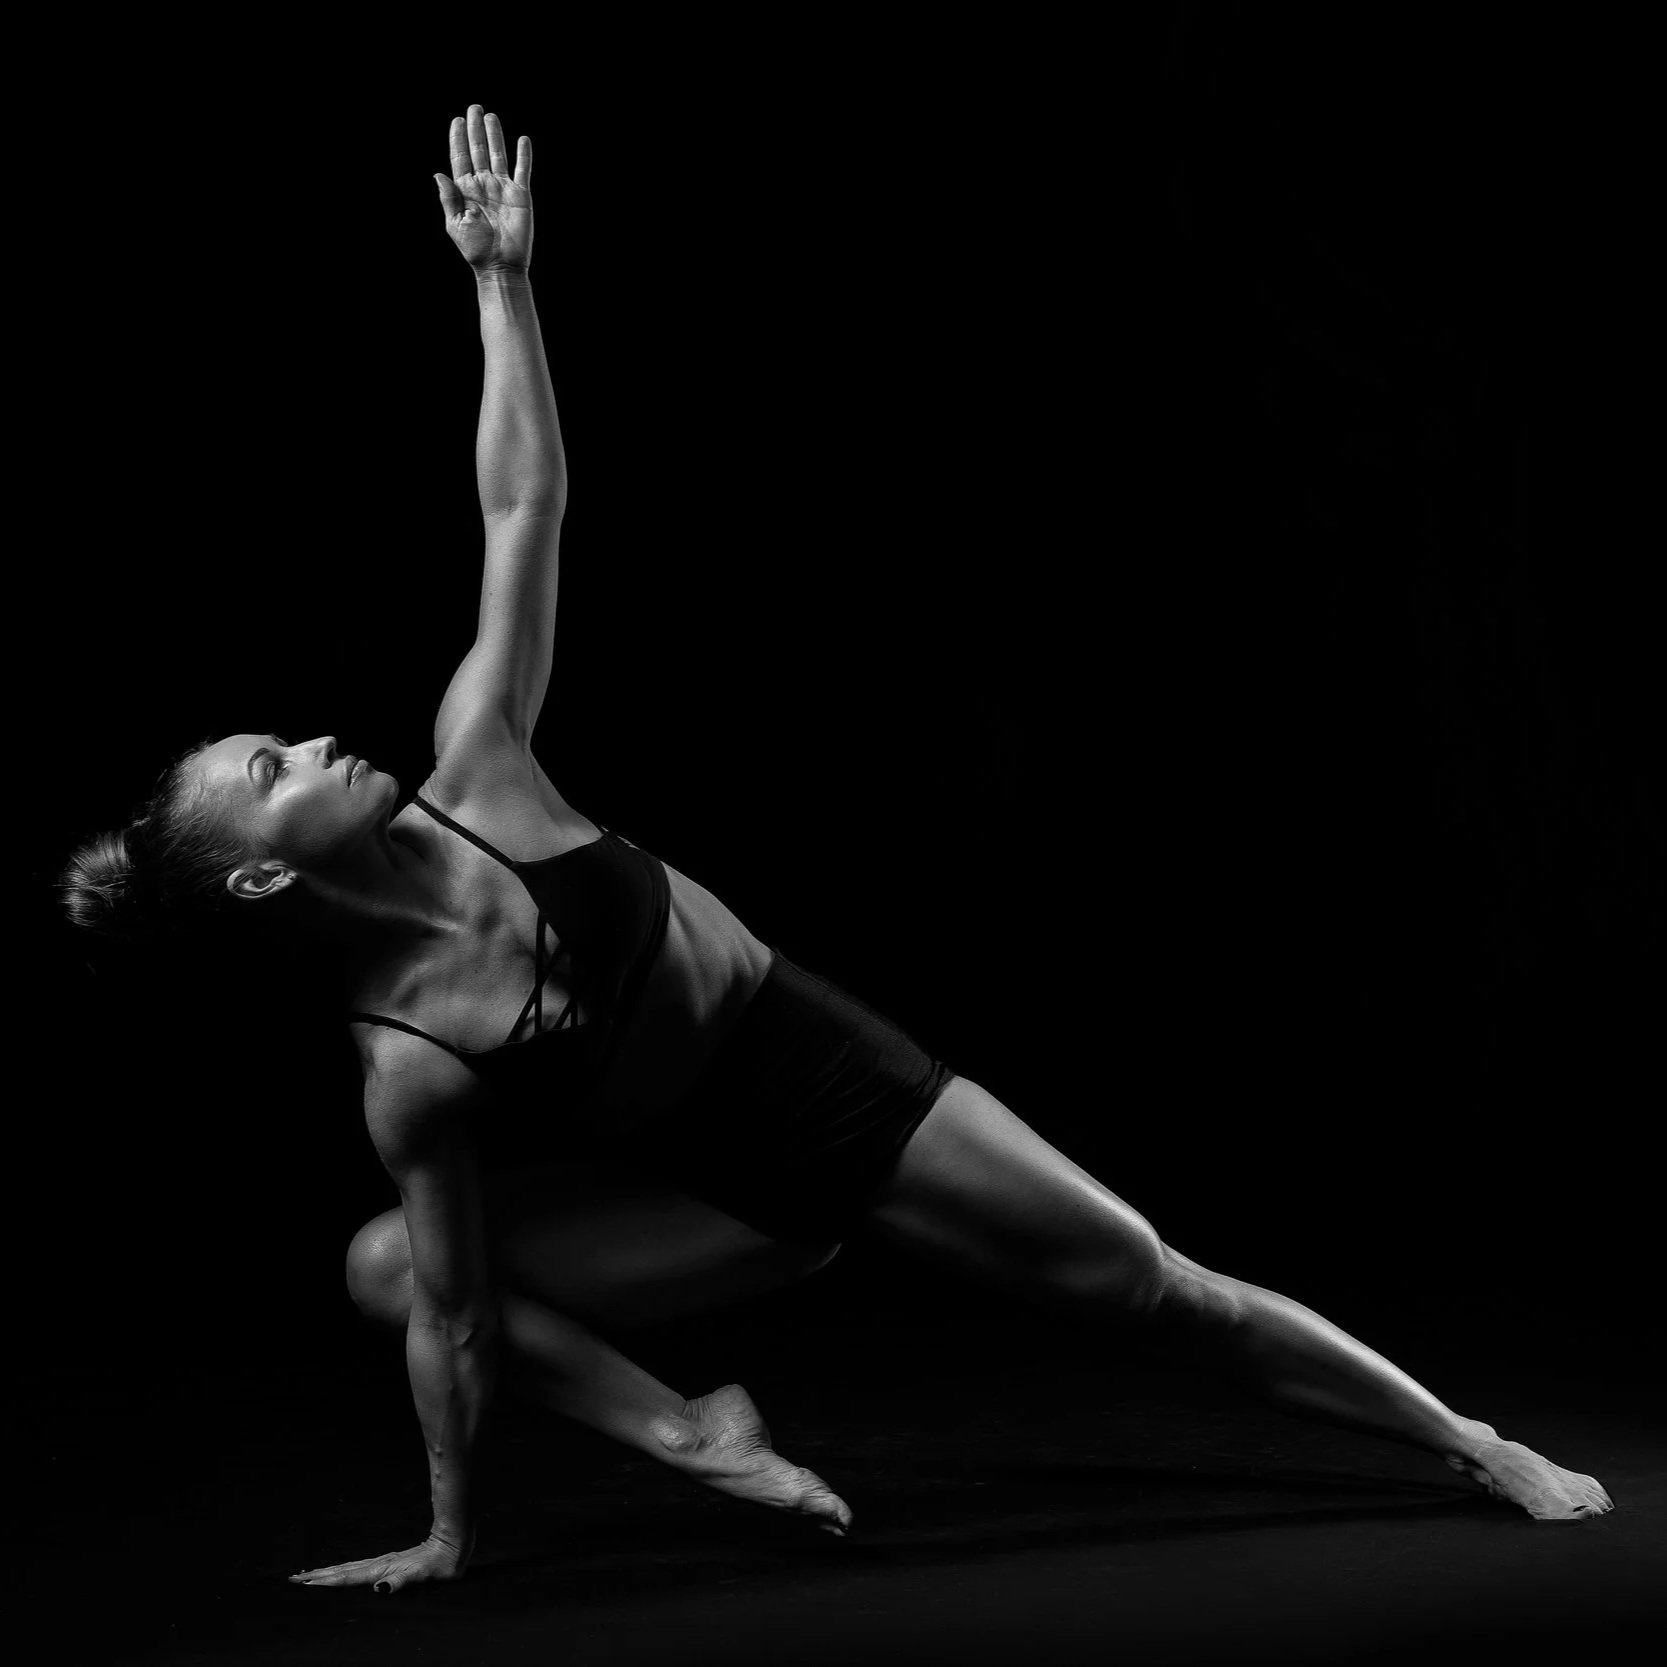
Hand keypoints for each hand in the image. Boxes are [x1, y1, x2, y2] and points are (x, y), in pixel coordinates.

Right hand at [289, 1530, 467, 1593]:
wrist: (453, 1546)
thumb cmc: (440, 1565)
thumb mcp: (423, 1576)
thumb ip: (400, 1582)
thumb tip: (378, 1590)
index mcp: (382, 1570)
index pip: (347, 1579)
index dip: (325, 1583)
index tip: (303, 1583)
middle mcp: (379, 1565)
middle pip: (342, 1571)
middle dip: (318, 1576)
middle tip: (293, 1578)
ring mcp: (384, 1563)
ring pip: (349, 1569)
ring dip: (327, 1573)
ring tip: (308, 1575)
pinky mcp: (390, 1563)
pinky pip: (359, 1569)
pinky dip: (343, 1572)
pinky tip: (342, 1573)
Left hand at [436, 104, 532, 270]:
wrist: (500, 266)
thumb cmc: (475, 249)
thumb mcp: (455, 224)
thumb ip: (448, 198)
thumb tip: (438, 173)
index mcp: (465, 189)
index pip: (460, 157)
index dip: (458, 137)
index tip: (457, 120)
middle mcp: (484, 184)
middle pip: (478, 149)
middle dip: (475, 128)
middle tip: (474, 108)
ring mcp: (503, 188)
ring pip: (498, 154)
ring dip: (494, 135)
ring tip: (490, 116)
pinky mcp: (521, 195)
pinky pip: (523, 170)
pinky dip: (524, 155)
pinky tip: (522, 139)